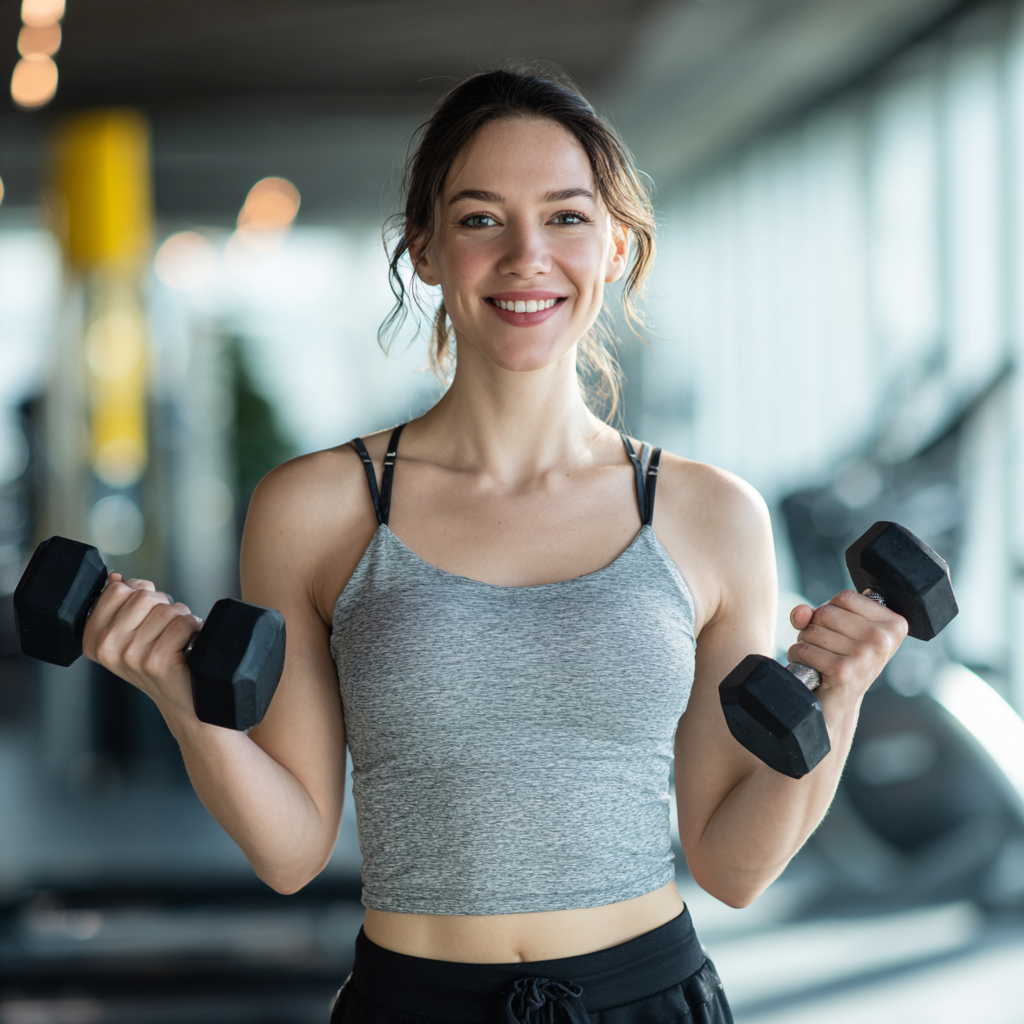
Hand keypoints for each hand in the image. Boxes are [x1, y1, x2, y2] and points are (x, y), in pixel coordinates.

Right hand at [82, 573, 202, 719]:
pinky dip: (193, 628)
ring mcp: (130, 656)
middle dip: (163, 605)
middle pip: (142, 596)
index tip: (147, 612)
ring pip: (165, 609)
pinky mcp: (156, 661)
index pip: (115, 590)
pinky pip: (181, 623)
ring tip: (178, 638)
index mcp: (94, 639)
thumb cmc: (161, 662)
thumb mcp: (132, 634)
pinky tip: (188, 644)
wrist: (184, 701)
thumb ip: (121, 606)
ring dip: (181, 618)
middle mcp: (107, 648)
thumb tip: (116, 579)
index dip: (140, 593)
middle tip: (167, 629)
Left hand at [787, 590, 907, 705]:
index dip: (831, 610)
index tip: (839, 631)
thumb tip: (801, 613)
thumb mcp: (836, 628)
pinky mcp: (845, 670)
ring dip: (806, 643)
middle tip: (826, 647)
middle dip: (815, 627)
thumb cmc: (841, 659)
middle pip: (826, 612)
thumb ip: (814, 612)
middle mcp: (884, 639)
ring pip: (812, 630)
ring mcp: (866, 656)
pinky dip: (798, 655)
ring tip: (820, 657)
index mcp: (893, 624)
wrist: (841, 703)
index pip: (845, 597)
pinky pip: (805, 649)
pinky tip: (811, 667)